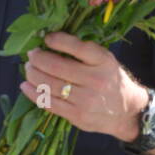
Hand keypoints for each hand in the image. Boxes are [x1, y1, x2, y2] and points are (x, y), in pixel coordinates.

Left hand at [19, 32, 148, 139]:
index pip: (77, 47)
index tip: (46, 38)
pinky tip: (26, 86)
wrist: (128, 112)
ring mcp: (85, 100)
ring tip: (28, 68)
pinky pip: (48, 103)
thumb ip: (83, 51)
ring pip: (49, 85)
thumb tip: (50, 41)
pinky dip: (33, 93)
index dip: (57, 40)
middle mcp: (95, 80)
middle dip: (37, 58)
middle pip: (56, 67)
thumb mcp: (105, 60)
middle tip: (31, 55)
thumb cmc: (111, 80)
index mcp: (103, 62)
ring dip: (32, 74)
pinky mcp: (76, 116)